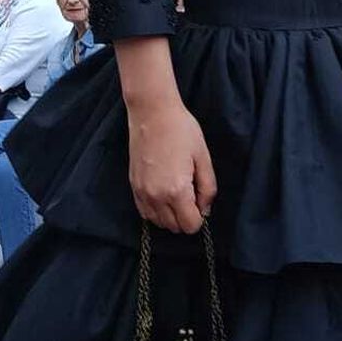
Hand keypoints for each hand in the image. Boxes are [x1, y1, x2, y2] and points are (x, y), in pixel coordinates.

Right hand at [128, 97, 217, 233]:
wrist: (152, 113)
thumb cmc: (181, 131)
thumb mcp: (203, 158)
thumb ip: (208, 188)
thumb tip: (205, 209)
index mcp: (176, 190)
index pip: (190, 226)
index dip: (199, 217)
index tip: (200, 200)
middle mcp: (156, 196)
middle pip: (174, 227)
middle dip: (186, 217)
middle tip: (190, 194)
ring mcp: (142, 192)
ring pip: (159, 222)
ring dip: (170, 215)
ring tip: (177, 193)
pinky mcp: (133, 186)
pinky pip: (145, 213)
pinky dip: (156, 210)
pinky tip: (163, 194)